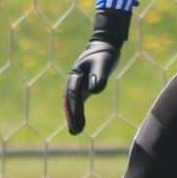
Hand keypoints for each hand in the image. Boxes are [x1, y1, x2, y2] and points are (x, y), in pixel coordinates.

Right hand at [63, 9, 130, 134]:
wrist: (105, 44)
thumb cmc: (105, 53)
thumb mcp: (104, 63)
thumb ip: (99, 76)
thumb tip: (94, 91)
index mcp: (76, 74)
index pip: (74, 94)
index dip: (75, 108)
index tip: (76, 121)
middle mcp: (74, 79)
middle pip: (71, 100)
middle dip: (72, 116)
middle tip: (74, 132)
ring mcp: (79, 83)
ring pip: (73, 102)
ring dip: (73, 115)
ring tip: (75, 131)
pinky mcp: (85, 85)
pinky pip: (79, 100)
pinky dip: (77, 110)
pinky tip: (78, 121)